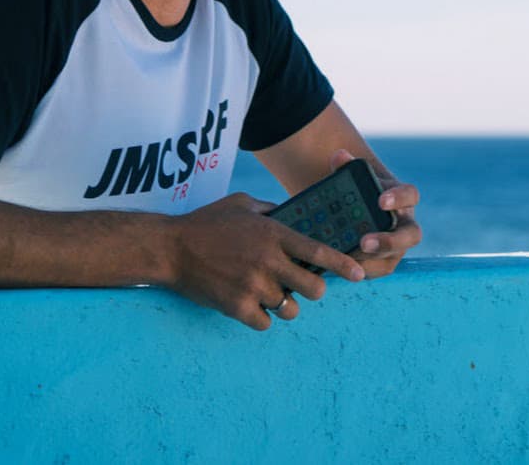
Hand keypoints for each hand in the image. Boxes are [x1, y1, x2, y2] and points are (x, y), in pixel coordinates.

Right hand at [166, 192, 365, 330]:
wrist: (170, 247)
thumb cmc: (206, 222)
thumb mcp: (241, 204)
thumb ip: (269, 211)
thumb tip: (288, 216)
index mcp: (273, 233)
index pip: (319, 252)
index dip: (343, 266)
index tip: (358, 274)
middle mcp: (269, 261)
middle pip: (314, 289)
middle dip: (312, 289)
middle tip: (300, 286)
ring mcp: (254, 286)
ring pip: (290, 309)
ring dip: (282, 304)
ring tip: (266, 293)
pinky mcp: (238, 308)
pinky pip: (265, 323)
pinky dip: (259, 317)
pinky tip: (247, 303)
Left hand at [328, 149, 421, 278]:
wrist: (353, 209)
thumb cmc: (356, 190)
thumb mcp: (352, 176)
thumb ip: (345, 166)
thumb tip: (339, 156)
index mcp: (401, 197)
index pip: (410, 194)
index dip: (399, 198)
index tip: (380, 201)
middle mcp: (405, 223)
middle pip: (411, 235)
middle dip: (389, 240)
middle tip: (364, 242)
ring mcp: (398, 245)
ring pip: (394, 256)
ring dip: (373, 260)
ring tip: (348, 258)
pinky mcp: (386, 261)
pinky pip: (380, 270)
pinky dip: (363, 269)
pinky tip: (343, 265)